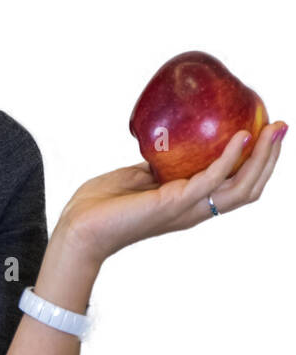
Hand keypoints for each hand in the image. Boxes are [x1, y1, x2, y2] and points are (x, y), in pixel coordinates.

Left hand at [56, 120, 286, 265]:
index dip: (258, 164)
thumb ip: (162, 165)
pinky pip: (211, 179)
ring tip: (272, 130)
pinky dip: (230, 158)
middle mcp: (196, 210)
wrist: (80, 227)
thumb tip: (173, 140)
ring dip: (262, 158)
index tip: (268, 133)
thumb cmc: (103, 205)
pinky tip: (240, 137)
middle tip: (282, 127)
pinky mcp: (174, 203)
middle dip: (270, 158)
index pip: (237, 187)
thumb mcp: (140, 177)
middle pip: (249, 188)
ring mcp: (187, 209)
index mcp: (190, 204)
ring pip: (241, 188)